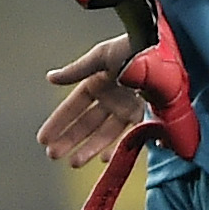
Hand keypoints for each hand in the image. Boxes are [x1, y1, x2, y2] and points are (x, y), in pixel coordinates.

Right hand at [38, 35, 144, 167]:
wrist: (165, 50)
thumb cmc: (133, 47)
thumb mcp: (102, 56)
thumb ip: (77, 70)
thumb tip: (50, 78)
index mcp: (98, 82)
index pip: (73, 107)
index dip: (58, 122)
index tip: (43, 139)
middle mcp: (111, 99)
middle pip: (86, 124)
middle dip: (69, 140)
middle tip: (53, 155)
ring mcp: (128, 109)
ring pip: (105, 134)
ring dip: (89, 149)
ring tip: (74, 162)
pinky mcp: (146, 117)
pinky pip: (130, 137)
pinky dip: (119, 149)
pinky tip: (107, 160)